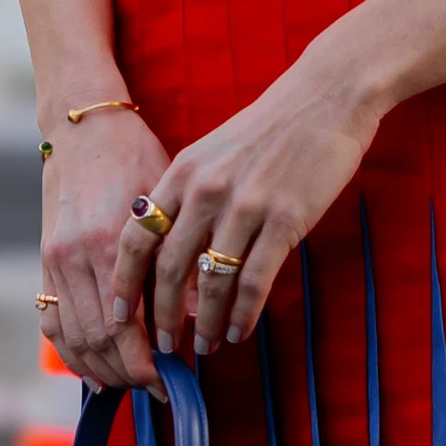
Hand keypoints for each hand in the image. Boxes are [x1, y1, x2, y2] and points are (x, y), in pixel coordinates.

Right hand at [39, 108, 169, 387]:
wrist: (83, 128)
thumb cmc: (133, 157)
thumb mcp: (165, 200)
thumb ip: (176, 257)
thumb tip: (199, 312)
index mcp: (109, 242)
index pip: (126, 327)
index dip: (147, 363)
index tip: (172, 381)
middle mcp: (75, 257)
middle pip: (98, 341)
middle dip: (128, 373)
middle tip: (158, 389)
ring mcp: (54, 261)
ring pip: (73, 338)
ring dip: (101, 369)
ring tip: (131, 385)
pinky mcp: (45, 262)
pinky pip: (52, 322)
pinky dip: (70, 354)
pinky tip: (93, 371)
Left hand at [107, 39, 381, 359]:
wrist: (325, 97)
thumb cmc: (270, 129)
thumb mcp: (213, 152)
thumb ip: (188, 194)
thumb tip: (170, 247)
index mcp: (182, 172)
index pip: (138, 237)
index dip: (125, 282)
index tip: (120, 316)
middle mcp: (206, 191)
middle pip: (169, 268)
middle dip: (161, 316)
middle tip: (163, 348)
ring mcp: (245, 206)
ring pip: (211, 281)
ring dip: (205, 322)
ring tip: (205, 346)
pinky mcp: (284, 220)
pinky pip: (254, 280)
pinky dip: (243, 313)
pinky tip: (239, 330)